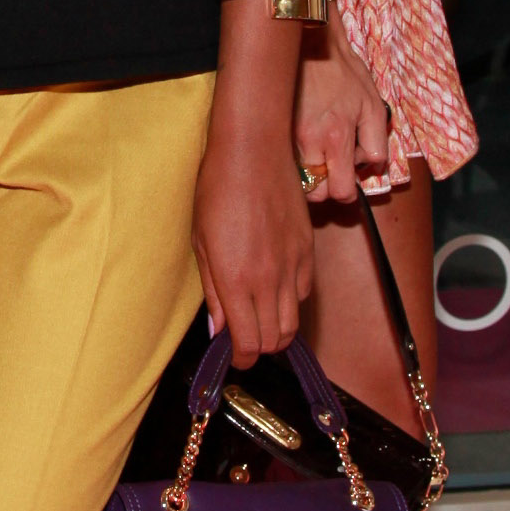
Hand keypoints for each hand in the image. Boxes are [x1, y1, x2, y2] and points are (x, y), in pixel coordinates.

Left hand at [194, 114, 313, 364]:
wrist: (254, 151)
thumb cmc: (217, 191)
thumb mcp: (201, 243)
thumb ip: (212, 291)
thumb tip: (218, 329)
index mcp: (235, 280)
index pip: (247, 342)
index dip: (240, 358)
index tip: (233, 357)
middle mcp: (268, 279)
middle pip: (274, 340)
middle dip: (258, 349)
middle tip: (244, 341)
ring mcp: (292, 266)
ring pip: (293, 322)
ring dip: (277, 331)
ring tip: (259, 321)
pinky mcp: (308, 251)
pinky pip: (305, 293)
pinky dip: (292, 303)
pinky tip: (276, 291)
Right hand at [293, 25, 390, 207]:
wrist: (311, 46)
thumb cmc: (343, 72)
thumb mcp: (373, 104)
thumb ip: (377, 140)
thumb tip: (373, 165)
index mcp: (337, 138)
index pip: (340, 191)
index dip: (347, 193)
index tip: (348, 183)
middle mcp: (310, 142)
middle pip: (315, 194)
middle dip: (325, 188)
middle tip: (332, 169)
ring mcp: (288, 137)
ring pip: (297, 179)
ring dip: (308, 175)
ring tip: (317, 155)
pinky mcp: (276, 129)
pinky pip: (284, 160)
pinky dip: (294, 159)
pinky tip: (303, 143)